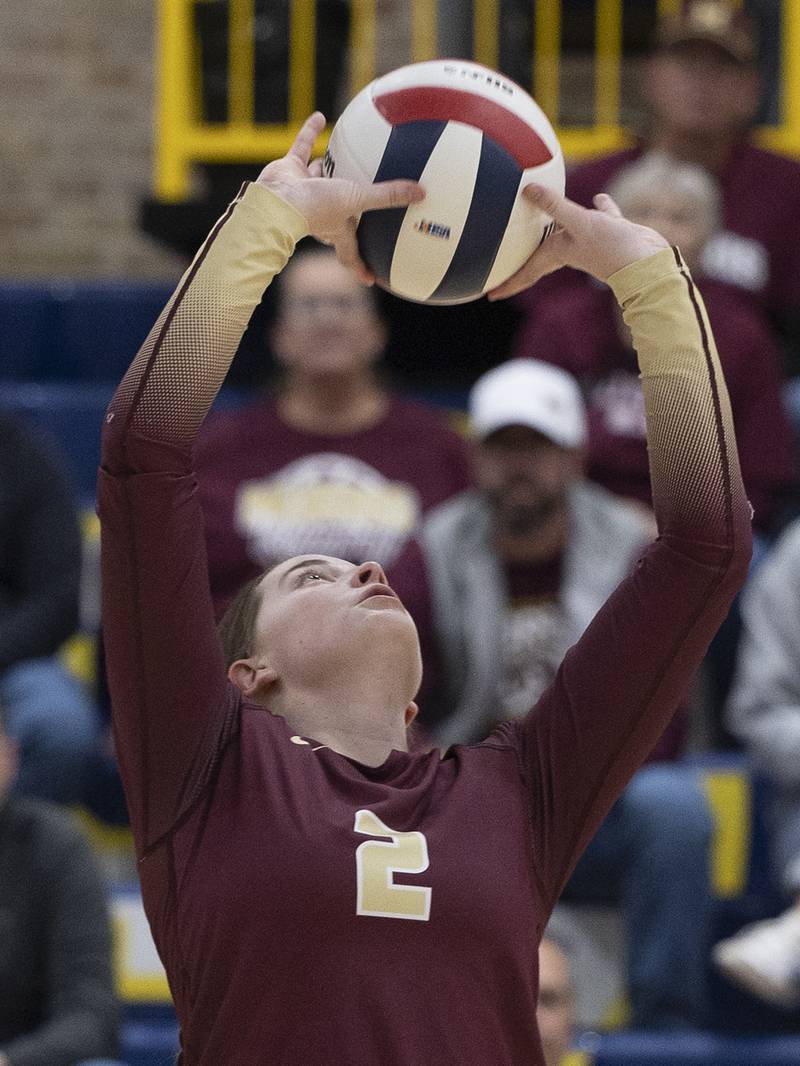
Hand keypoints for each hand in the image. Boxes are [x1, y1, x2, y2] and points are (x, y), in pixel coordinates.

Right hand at [256, 112, 423, 282]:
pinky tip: (320, 117)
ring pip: (320, 179)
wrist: (276, 197)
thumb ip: (389, 197)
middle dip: (346, 211)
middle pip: (336, 214)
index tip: (370, 279)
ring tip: (341, 157)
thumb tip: (422, 194)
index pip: (351, 255)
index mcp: (336, 229)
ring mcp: (303, 191)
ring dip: (327, 169)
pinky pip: (303, 148)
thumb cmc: (315, 207)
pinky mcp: (289, 171)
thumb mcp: (358, 200)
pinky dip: (310, 132)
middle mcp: (320, 212)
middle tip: (357, 206)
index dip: (361, 267)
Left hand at [487, 185, 669, 299]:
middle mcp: (572, 249)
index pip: (527, 271)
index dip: (509, 282)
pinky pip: (602, 217)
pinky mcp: (612, 232)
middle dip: (525, 259)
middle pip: (542, 255)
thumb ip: (553, 206)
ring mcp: (592, 241)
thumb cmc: (611, 247)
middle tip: (508, 261)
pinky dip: (600, 208)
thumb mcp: (578, 222)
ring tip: (548, 219)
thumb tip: (527, 190)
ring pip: (571, 232)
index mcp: (559, 253)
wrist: (648, 261)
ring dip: (559, 225)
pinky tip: (600, 198)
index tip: (490, 294)